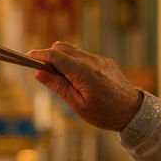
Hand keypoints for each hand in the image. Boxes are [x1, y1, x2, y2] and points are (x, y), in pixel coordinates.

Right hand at [27, 41, 142, 130]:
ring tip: (62, 79)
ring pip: (72, 50)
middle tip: (45, 73)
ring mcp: (99, 59)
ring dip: (61, 59)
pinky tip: (77, 79)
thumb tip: (38, 72)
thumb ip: (57, 85)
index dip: (38, 54)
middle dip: (49, 55)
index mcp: (83, 72)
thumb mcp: (76, 104)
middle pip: (61, 47)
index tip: (27, 57)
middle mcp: (91, 61)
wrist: (133, 113)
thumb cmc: (105, 113)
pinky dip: (73, 62)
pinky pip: (83, 56)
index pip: (54, 55)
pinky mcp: (104, 61)